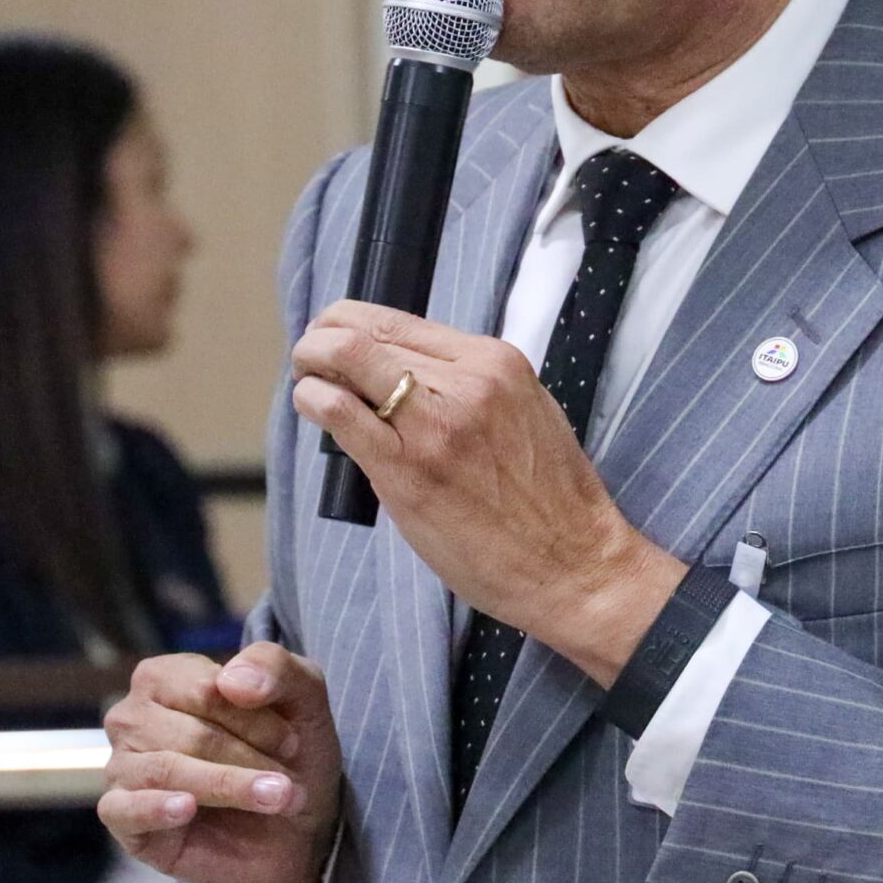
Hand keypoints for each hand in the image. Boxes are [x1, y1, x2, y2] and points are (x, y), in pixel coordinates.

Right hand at [97, 642, 341, 882]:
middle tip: (287, 782)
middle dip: (249, 757)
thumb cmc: (286, 751)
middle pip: (191, 733)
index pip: (206, 689)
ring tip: (276, 798)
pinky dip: (157, 808)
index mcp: (164, 677)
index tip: (292, 741)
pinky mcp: (123, 818)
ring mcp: (122, 767)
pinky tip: (187, 808)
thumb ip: (272, 665)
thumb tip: (229, 680)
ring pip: (168, 769)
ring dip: (230, 785)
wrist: (295, 828)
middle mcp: (132, 717)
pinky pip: (125, 808)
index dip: (255, 717)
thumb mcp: (301, 694)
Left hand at [289, 301, 683, 684]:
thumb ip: (472, 386)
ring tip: (308, 384)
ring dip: (312, 364)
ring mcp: (436, 423)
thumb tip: (406, 375)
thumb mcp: (526, 412)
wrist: (573, 563)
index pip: (398, 319)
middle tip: (310, 360)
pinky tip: (313, 407)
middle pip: (365, 330)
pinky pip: (341, 413)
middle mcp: (467, 380)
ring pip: (347, 357)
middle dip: (323, 338)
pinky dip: (314, 400)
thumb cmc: (551, 501)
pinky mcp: (409, 468)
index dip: (351, 323)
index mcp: (496, 362)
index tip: (337, 341)